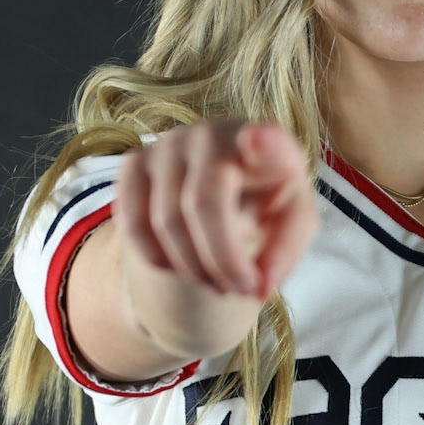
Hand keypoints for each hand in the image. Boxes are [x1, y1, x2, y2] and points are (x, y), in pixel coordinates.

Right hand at [113, 118, 318, 303]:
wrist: (225, 187)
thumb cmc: (265, 201)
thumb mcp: (289, 225)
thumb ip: (283, 252)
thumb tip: (258, 287)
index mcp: (269, 144)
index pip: (265, 139)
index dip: (262, 142)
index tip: (257, 140)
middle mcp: (213, 135)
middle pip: (203, 203)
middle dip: (221, 261)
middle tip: (240, 289)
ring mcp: (168, 144)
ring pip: (167, 221)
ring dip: (193, 268)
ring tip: (216, 280)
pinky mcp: (135, 162)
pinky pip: (133, 223)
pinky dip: (157, 258)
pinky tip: (181, 264)